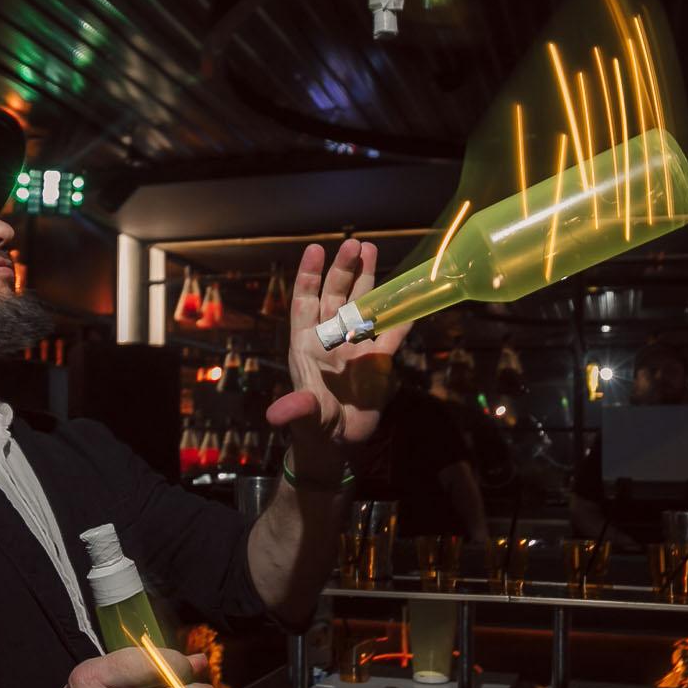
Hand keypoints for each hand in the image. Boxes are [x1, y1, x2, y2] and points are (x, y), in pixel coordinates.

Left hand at [267, 239, 407, 459]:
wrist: (338, 444)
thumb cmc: (313, 427)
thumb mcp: (305, 418)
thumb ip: (297, 411)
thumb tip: (278, 414)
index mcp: (306, 344)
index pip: (305, 303)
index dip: (309, 276)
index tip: (316, 248)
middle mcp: (330, 339)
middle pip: (336, 296)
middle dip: (344, 270)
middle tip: (355, 243)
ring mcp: (355, 346)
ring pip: (361, 305)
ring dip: (367, 280)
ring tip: (371, 249)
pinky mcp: (378, 361)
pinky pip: (390, 333)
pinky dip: (399, 316)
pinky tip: (408, 295)